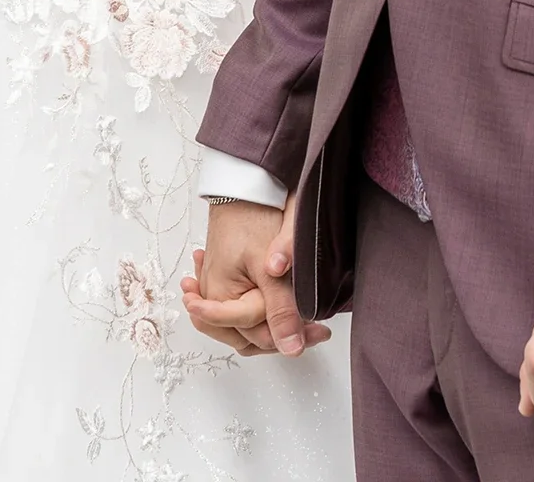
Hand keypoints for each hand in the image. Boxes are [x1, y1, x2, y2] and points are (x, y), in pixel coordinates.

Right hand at [179, 199, 327, 357]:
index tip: (319, 332)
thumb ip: (280, 311)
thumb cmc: (251, 218)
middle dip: (284, 334)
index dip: (290, 336)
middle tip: (319, 328)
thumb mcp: (270, 271)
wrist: (242, 185)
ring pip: (246, 325)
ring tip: (307, 322)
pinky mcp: (226, 276)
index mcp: (219, 297)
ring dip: (273, 325)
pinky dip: (262, 311)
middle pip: (249, 335)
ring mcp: (217, 286)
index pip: (256, 335)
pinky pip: (241, 307)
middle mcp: (213, 296)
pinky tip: (283, 307)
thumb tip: (292, 349)